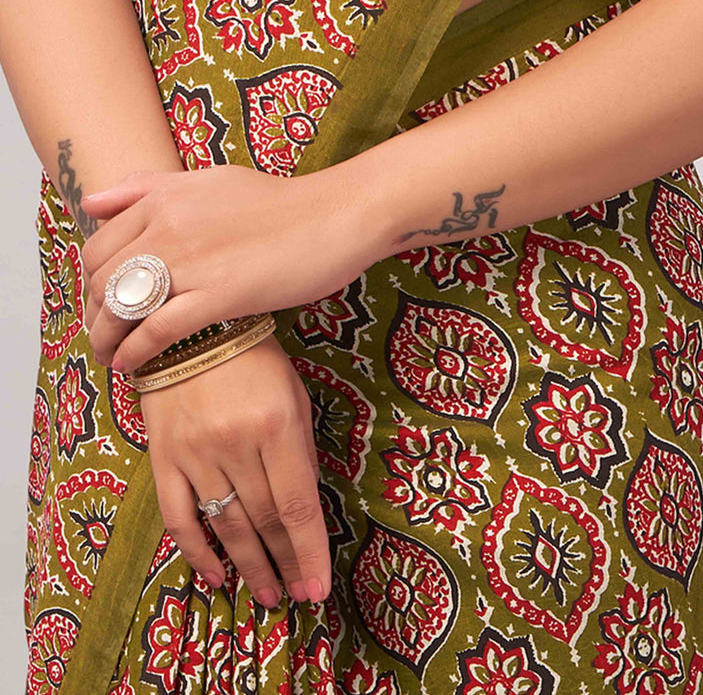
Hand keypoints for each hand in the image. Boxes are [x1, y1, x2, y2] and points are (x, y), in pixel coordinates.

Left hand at [79, 163, 382, 372]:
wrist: (336, 215)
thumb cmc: (279, 202)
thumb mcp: (212, 180)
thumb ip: (149, 187)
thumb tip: (93, 202)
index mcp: (166, 198)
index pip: (98, 246)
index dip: (90, 282)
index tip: (100, 302)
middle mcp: (170, 226)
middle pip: (102, 281)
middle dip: (93, 314)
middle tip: (104, 334)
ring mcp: (193, 261)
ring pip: (122, 308)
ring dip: (106, 339)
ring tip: (111, 356)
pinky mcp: (220, 295)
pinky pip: (157, 331)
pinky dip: (136, 353)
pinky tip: (133, 366)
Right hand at [140, 334, 330, 608]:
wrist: (187, 326)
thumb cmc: (253, 357)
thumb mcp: (293, 392)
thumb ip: (301, 448)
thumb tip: (306, 507)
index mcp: (276, 424)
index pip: (297, 504)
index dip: (309, 552)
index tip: (318, 588)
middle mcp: (236, 443)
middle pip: (263, 520)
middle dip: (285, 564)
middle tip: (298, 596)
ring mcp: (196, 453)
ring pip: (225, 525)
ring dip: (249, 567)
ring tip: (268, 594)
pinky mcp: (163, 457)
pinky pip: (178, 517)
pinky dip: (196, 552)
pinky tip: (215, 575)